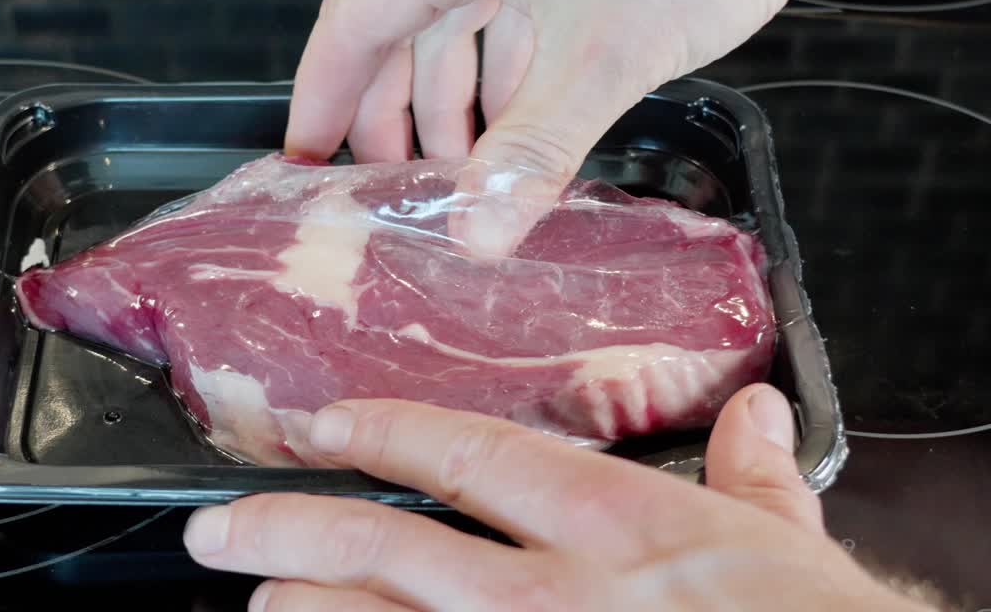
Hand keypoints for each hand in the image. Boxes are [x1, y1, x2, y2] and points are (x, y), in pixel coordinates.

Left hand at [183, 383, 931, 610]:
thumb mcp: (785, 546)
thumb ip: (753, 473)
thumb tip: (757, 410)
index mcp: (613, 527)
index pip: (472, 458)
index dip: (387, 435)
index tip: (329, 426)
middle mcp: (549, 598)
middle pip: (388, 551)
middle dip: (292, 531)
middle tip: (219, 528)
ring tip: (254, 602)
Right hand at [284, 0, 902, 255]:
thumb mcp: (605, 48)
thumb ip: (534, 144)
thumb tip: (480, 223)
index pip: (353, 23)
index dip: (322, 98)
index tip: (305, 157)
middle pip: (404, 35)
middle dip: (393, 117)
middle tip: (387, 188)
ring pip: (465, 36)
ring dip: (459, 110)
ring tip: (459, 178)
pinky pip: (521, 32)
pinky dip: (514, 88)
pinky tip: (526, 135)